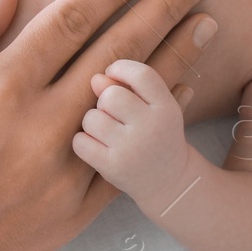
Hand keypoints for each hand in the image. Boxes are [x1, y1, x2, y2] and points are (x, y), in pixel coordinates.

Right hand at [0, 0, 215, 250]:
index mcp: (2, 88)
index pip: (70, 22)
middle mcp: (42, 124)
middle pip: (117, 54)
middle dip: (161, 10)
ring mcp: (66, 168)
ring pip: (134, 102)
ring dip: (175, 58)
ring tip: (208, 24)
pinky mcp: (78, 207)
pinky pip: (130, 154)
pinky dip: (158, 121)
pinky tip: (185, 92)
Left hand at [75, 58, 193, 204]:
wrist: (171, 181)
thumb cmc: (157, 135)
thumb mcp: (156, 108)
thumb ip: (130, 87)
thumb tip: (96, 79)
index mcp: (166, 107)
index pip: (141, 74)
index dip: (121, 68)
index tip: (114, 75)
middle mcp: (152, 127)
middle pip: (110, 95)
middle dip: (104, 101)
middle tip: (113, 114)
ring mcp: (132, 149)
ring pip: (91, 118)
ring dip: (92, 123)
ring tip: (106, 133)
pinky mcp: (114, 168)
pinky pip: (80, 142)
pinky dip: (83, 142)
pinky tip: (96, 147)